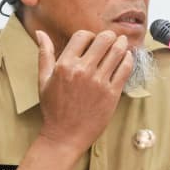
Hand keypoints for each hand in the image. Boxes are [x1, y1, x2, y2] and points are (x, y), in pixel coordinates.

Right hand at [35, 29, 133, 155]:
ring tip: (121, 43)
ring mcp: (99, 82)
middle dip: (109, 36)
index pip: (82, 35)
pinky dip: (128, 59)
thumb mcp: (44, 80)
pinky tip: (126, 58)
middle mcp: (83, 71)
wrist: (65, 136)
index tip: (92, 42)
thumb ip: (44, 54)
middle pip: (104, 39)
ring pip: (117, 51)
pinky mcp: (112, 93)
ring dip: (121, 44)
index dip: (89, 35)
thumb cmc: (54, 109)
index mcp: (65, 65)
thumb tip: (40, 33)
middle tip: (111, 39)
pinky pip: (125, 68)